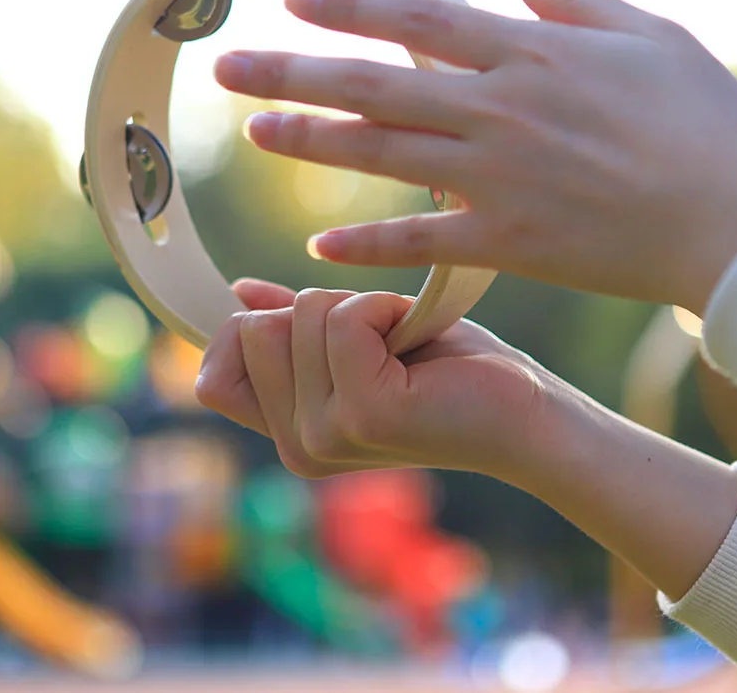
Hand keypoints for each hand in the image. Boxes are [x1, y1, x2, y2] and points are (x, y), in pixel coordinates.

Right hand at [195, 278, 549, 479]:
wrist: (524, 410)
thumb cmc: (445, 370)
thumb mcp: (357, 342)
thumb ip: (293, 326)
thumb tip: (237, 291)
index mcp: (289, 434)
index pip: (212, 376)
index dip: (248, 334)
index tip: (305, 327)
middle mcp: (297, 445)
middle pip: (255, 328)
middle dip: (320, 309)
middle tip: (378, 341)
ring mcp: (326, 435)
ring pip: (303, 315)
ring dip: (362, 307)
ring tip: (405, 345)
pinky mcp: (366, 414)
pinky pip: (345, 320)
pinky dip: (384, 308)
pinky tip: (417, 343)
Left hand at [215, 0, 736, 313]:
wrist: (734, 224)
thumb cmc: (703, 122)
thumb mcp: (649, 32)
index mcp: (531, 55)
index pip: (419, 22)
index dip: (349, 10)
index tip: (290, 1)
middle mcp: (499, 112)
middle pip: (377, 87)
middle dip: (296, 74)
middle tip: (230, 69)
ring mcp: (497, 180)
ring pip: (383, 155)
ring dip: (313, 143)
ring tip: (257, 131)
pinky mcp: (505, 244)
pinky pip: (419, 242)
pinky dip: (367, 242)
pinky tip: (317, 242)